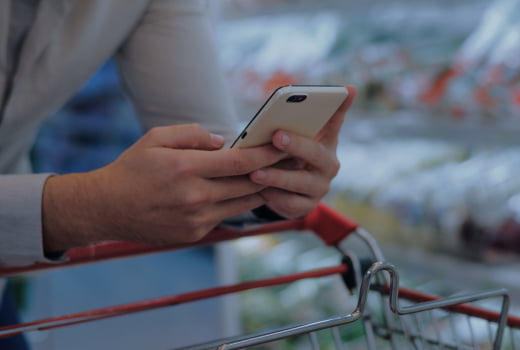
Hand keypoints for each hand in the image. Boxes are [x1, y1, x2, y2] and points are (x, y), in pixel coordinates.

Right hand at [42, 124, 285, 250]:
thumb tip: (222, 141)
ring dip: (260, 190)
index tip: (284, 147)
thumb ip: (192, 134)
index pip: (240, 161)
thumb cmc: (131, 169)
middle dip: (272, 171)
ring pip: (242, 204)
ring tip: (276, 176)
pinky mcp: (194, 233)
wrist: (106, 209)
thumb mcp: (155, 138)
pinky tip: (244, 192)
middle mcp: (195, 197)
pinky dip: (236, 203)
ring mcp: (196, 219)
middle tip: (291, 161)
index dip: (267, 154)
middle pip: (248, 184)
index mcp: (186, 168)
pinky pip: (225, 216)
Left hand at [249, 86, 356, 217]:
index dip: (340, 108)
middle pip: (315, 154)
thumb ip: (302, 119)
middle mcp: (328, 166)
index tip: (346, 89)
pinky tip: (258, 190)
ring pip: (299, 182)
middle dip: (296, 145)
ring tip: (255, 172)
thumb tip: (330, 91)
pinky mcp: (306, 207)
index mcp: (327, 144)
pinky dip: (273, 196)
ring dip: (277, 176)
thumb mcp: (297, 138)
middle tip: (276, 136)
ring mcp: (319, 189)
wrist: (287, 192)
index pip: (335, 122)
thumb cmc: (291, 157)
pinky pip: (289, 203)